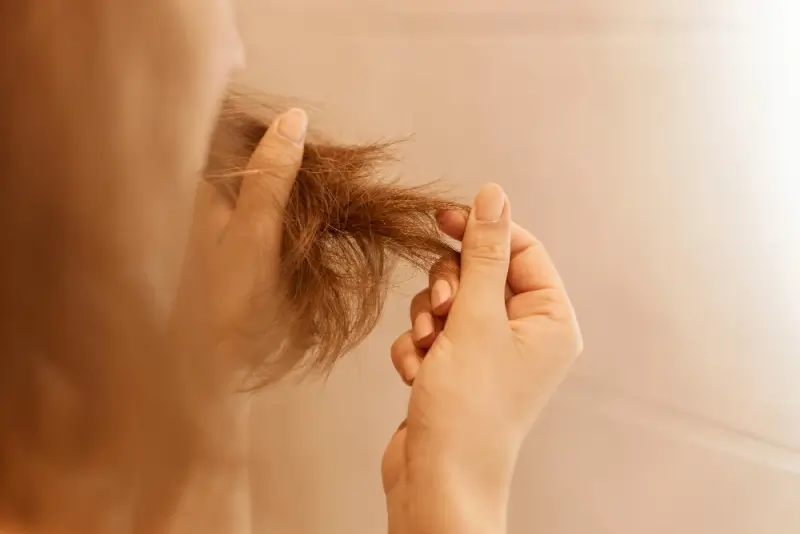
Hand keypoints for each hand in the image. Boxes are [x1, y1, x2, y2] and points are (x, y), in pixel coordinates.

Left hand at [169, 108, 307, 389]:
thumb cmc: (223, 300)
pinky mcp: (227, 247)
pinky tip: (303, 223)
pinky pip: (259, 212)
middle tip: (325, 170)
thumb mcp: (255, 231)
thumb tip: (295, 117)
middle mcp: (202, 199)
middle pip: (248, 157)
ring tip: (321, 194)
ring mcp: (214, 224)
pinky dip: (283, 211)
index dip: (273, 127)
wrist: (202, 365)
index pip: (233, 130)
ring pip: (256, 185)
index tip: (310, 134)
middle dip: (287, 157)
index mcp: (199, 187)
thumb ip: (272, 174)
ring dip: (289, 186)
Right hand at [382, 183, 582, 533]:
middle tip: (440, 312)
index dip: (481, 231)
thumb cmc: (468, 407)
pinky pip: (432, 334)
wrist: (438, 481)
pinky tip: (417, 376)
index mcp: (550, 320)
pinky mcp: (457, 370)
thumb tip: (492, 194)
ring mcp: (489, 354)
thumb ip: (482, 253)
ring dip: (428, 321)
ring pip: (448, 303)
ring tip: (428, 351)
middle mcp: (525, 335)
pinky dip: (418, 349)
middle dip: (447, 289)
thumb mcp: (476, 319)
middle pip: (479, 274)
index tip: (440, 219)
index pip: (520, 250)